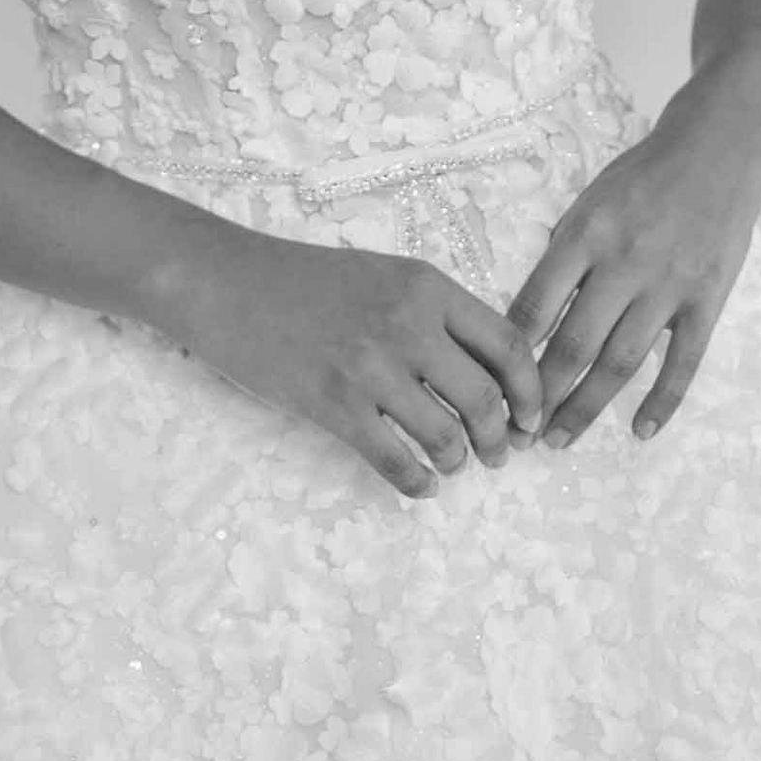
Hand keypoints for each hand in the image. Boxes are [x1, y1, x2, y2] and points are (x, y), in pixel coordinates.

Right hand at [170, 226, 543, 500]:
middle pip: (485, 398)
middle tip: (499, 455)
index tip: (532, 419)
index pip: (507, 344)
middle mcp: (406, 323)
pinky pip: (396, 461)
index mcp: (426, 285)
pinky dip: (418, 483)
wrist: (229, 282)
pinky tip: (419, 484)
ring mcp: (368, 366)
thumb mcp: (384, 276)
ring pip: (446, 437)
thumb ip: (435, 314)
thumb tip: (491, 372)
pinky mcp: (333, 404)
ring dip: (459, 462)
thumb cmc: (306, 281)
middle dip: (501, 439)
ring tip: (452, 465)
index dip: (530, 391)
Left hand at [504, 95, 760, 450]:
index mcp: (585, 234)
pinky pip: (682, 362)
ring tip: (561, 438)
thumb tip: (531, 311)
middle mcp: (623, 263)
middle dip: (542, 395)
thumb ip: (564, 252)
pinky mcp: (708, 300)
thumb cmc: (642, 176)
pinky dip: (662, 402)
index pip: (536, 303)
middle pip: (574, 344)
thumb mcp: (589, 200)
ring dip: (587, 407)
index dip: (511, 352)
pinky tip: (640, 431)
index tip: (492, 385)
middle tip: (519, 433)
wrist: (716, 150)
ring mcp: (668, 285)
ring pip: (621, 362)